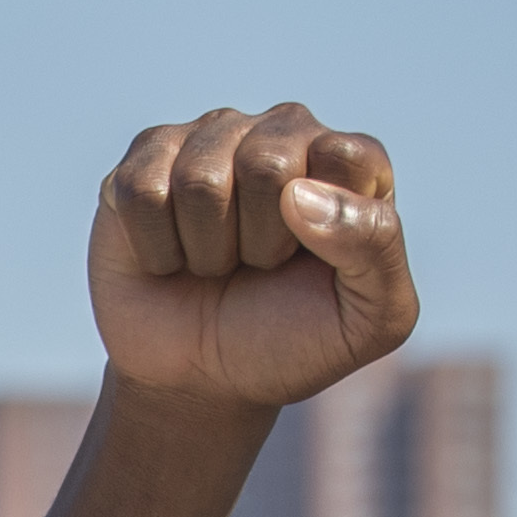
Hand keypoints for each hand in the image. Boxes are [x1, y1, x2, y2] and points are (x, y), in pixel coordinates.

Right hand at [90, 105, 414, 409]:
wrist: (198, 382)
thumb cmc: (290, 342)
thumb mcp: (371, 318)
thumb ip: (376, 245)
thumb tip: (297, 192)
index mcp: (345, 161)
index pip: (345, 156)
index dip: (325, 226)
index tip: (312, 265)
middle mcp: (279, 134)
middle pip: (267, 163)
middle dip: (259, 241)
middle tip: (255, 269)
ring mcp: (207, 141)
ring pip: (200, 179)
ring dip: (205, 249)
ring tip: (214, 265)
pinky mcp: (141, 163)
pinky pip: (141, 189)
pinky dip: (154, 247)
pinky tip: (167, 258)